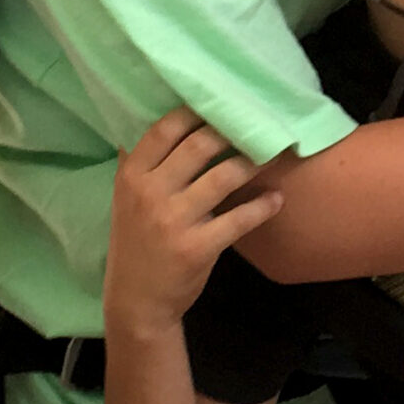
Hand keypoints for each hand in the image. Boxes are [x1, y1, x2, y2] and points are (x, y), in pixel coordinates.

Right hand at [106, 109, 282, 338]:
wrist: (136, 300)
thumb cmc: (135, 242)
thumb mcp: (126, 198)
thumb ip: (145, 164)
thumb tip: (168, 120)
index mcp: (132, 175)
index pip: (165, 129)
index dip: (195, 111)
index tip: (220, 103)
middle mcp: (151, 193)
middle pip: (199, 145)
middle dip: (230, 131)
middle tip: (253, 126)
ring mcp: (174, 221)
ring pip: (223, 177)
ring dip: (251, 164)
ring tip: (268, 157)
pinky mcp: (198, 247)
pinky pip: (238, 219)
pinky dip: (262, 206)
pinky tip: (276, 199)